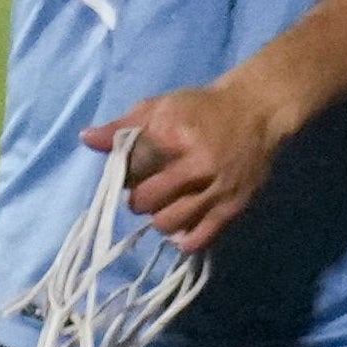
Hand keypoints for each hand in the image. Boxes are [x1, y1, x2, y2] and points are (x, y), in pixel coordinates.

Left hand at [91, 75, 296, 250]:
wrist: (259, 111)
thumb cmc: (203, 108)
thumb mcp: (161, 106)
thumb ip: (123, 126)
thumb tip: (86, 139)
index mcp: (174, 136)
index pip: (131, 171)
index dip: (125, 177)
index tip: (132, 175)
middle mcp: (197, 164)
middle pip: (147, 201)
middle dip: (140, 200)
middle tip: (149, 192)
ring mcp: (217, 189)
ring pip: (170, 223)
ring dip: (160, 219)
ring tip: (167, 207)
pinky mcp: (234, 207)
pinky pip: (201, 238)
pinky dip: (185, 240)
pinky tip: (182, 229)